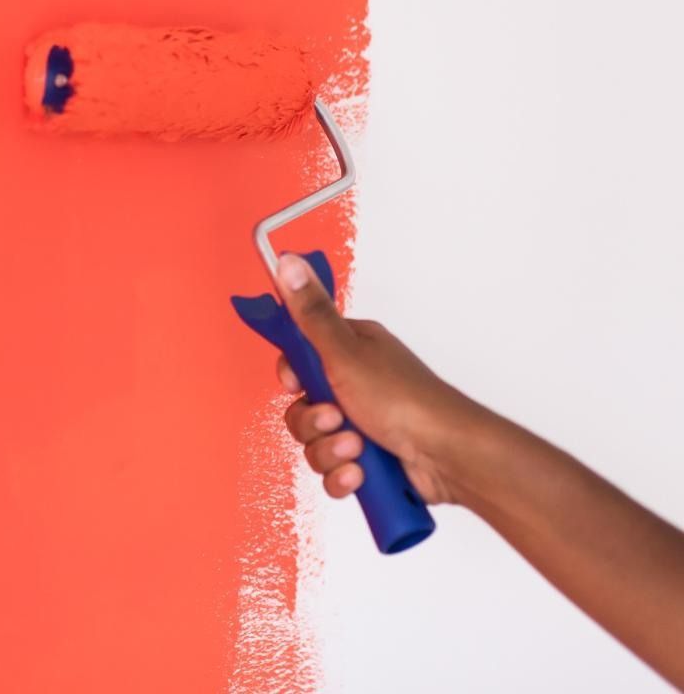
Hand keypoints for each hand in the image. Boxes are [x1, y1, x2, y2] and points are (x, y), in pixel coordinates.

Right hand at [274, 253, 473, 505]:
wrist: (448, 456)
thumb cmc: (405, 401)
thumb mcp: (345, 352)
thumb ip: (311, 312)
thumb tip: (289, 262)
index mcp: (350, 350)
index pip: (300, 356)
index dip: (291, 375)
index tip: (296, 383)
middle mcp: (355, 384)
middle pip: (301, 405)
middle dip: (311, 422)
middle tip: (335, 418)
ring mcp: (362, 423)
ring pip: (315, 442)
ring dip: (329, 451)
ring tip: (357, 449)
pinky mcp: (369, 460)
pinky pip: (333, 471)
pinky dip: (342, 477)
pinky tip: (360, 474)